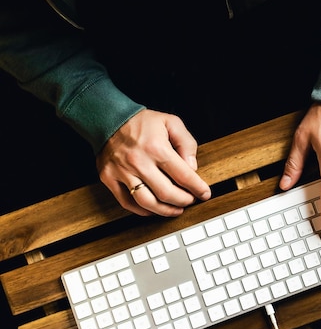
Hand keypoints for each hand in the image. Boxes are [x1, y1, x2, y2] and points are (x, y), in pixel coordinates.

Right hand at [96, 109, 210, 216]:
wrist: (108, 118)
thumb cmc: (141, 122)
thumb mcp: (171, 122)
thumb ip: (186, 143)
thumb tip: (192, 168)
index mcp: (156, 148)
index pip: (183, 175)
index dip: (197, 188)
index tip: (205, 194)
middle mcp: (138, 162)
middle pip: (166, 193)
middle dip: (184, 200)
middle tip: (191, 200)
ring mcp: (121, 172)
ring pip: (147, 202)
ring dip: (165, 210)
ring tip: (176, 210)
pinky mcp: (108, 178)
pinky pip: (127, 202)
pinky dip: (143, 210)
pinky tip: (155, 209)